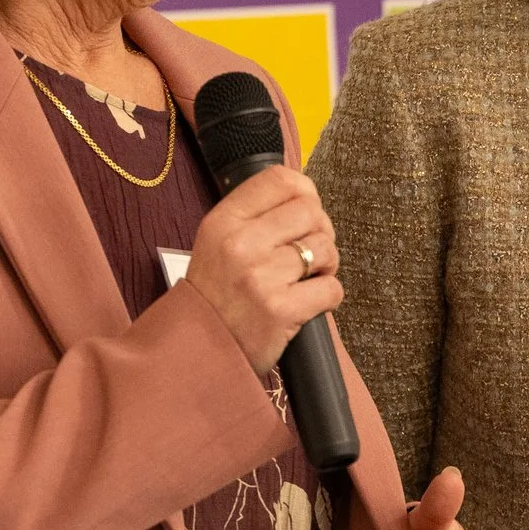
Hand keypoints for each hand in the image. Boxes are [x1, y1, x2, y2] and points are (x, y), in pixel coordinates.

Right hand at [182, 166, 341, 373]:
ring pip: (324, 249)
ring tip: (308, 278)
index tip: (306, 212)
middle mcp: (240, 244)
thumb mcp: (217, 242)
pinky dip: (328, 295)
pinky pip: (331, 288)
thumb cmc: (215, 295)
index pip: (279, 179)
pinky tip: (309, 301)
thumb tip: (306, 194)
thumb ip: (253, 215)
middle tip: (310, 252)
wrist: (198, 350)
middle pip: (310, 211)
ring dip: (326, 264)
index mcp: (223, 221)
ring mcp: (261, 277)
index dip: (305, 192)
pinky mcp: (281, 310)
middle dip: (320, 231)